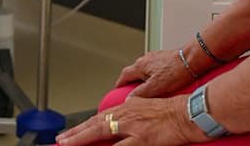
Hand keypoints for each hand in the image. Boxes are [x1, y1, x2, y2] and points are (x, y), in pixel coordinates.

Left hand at [56, 96, 204, 145]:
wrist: (189, 113)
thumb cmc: (173, 111)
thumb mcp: (146, 107)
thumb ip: (131, 115)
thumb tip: (119, 122)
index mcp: (127, 108)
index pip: (99, 119)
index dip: (82, 128)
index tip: (69, 134)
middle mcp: (126, 115)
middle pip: (94, 125)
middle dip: (75, 134)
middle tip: (60, 141)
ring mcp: (132, 128)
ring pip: (100, 134)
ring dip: (81, 140)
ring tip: (66, 145)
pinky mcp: (142, 139)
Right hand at [115, 49, 194, 98]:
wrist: (192, 59)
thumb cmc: (176, 70)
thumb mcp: (155, 87)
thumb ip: (140, 93)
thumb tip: (129, 99)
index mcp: (140, 66)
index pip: (123, 76)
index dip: (120, 85)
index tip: (118, 92)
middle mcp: (145, 59)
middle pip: (133, 72)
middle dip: (132, 83)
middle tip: (134, 93)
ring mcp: (155, 57)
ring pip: (144, 70)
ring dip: (144, 79)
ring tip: (150, 89)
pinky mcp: (165, 58)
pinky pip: (155, 68)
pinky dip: (154, 76)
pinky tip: (162, 82)